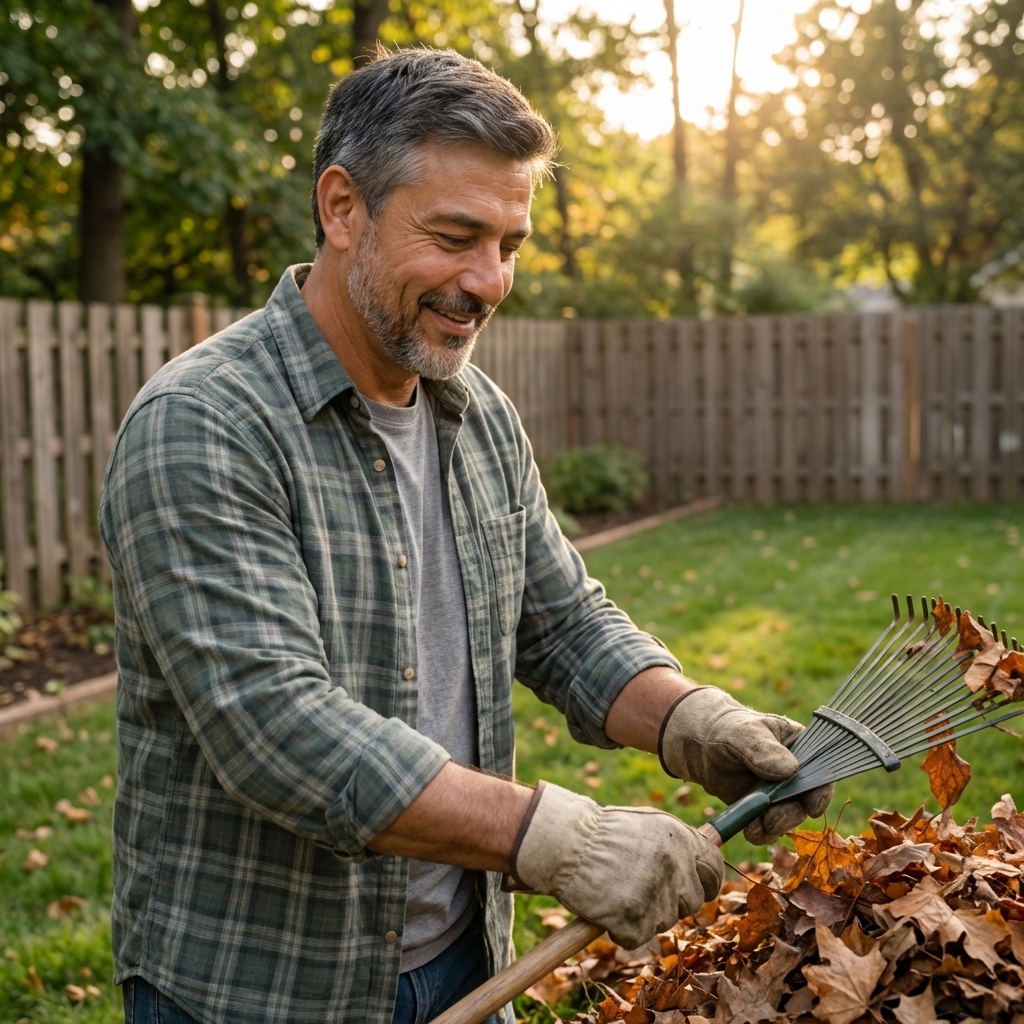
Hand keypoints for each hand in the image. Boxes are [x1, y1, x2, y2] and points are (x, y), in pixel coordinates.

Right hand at [509, 782, 722, 948]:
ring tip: (617, 890)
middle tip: (644, 890)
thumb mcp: (647, 824)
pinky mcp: (636, 919)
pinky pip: (636, 936)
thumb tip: (702, 864)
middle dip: (672, 901)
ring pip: (664, 920)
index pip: (714, 866)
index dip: (707, 880)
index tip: (697, 887)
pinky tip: (606, 906)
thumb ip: (677, 843)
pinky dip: (621, 929)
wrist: (564, 845)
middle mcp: (675, 865)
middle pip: (692, 901)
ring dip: (644, 914)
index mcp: (680, 838)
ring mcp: (657, 894)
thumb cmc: (601, 834)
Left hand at [658, 687, 832, 844]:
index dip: (821, 791)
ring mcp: (781, 793)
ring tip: (754, 829)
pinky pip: (769, 826)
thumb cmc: (727, 730)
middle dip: (790, 814)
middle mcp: (796, 773)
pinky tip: (749, 831)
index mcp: (801, 746)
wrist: (701, 747)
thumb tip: (790, 770)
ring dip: (775, 827)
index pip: (821, 770)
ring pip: (788, 817)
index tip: (812, 807)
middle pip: (805, 800)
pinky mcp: (763, 808)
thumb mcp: (743, 733)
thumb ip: (763, 749)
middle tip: (771, 821)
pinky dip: (761, 833)